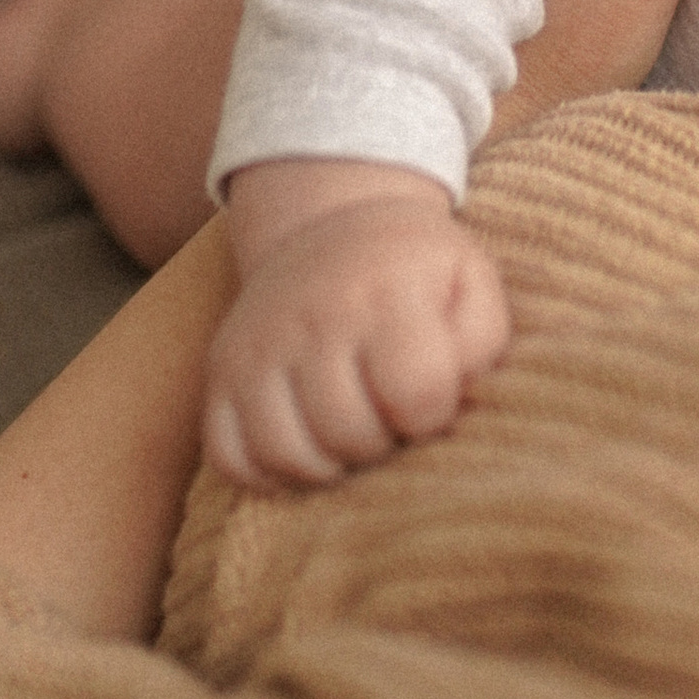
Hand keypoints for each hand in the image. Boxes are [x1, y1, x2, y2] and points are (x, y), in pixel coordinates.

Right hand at [206, 159, 509, 485]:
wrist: (330, 224)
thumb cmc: (415, 272)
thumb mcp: (470, 284)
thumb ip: (480, 346)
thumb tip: (455, 408)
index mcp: (383, 289)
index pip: (415, 393)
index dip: (434, 416)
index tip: (433, 401)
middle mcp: (310, 313)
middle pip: (348, 432)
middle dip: (383, 444)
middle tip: (392, 420)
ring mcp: (255, 344)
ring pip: (287, 454)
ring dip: (330, 466)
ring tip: (354, 435)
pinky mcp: (219, 373)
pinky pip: (230, 459)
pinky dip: (270, 473)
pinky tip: (307, 445)